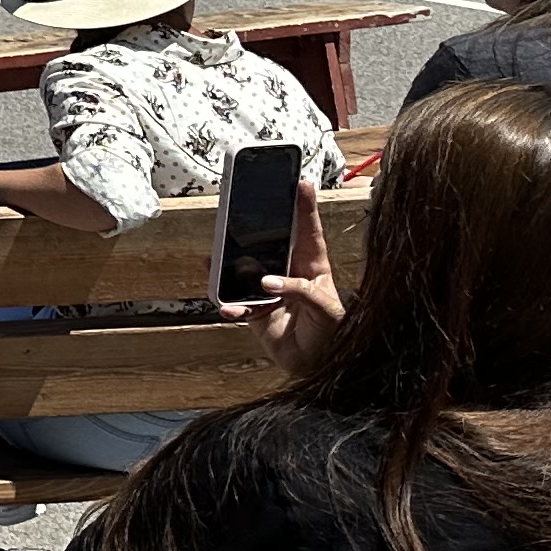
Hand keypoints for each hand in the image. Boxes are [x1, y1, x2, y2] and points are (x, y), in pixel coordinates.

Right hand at [222, 177, 343, 374]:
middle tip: (242, 206)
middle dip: (255, 226)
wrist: (317, 367)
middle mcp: (289, 274)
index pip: (308, 232)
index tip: (300, 182)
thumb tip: (268, 282)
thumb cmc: (332, 336)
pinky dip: (228, 304)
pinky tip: (228, 307)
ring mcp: (269, 291)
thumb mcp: (327, 311)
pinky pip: (234, 302)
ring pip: (244, 269)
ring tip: (217, 257)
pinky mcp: (254, 310)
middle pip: (269, 242)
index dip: (304, 207)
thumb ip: (301, 291)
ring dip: (230, 265)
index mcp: (313, 268)